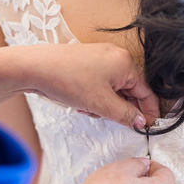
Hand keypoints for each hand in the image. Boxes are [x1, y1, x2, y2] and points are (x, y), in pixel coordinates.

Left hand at [27, 42, 158, 128]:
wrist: (35, 68)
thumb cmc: (68, 80)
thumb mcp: (101, 104)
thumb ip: (125, 115)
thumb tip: (140, 121)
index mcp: (126, 63)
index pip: (146, 91)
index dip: (147, 111)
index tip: (146, 126)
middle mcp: (116, 56)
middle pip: (130, 90)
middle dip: (119, 108)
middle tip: (107, 118)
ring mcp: (101, 57)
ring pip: (114, 89)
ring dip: (104, 104)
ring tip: (87, 108)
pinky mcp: (88, 61)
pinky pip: (101, 83)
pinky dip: (95, 96)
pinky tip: (81, 102)